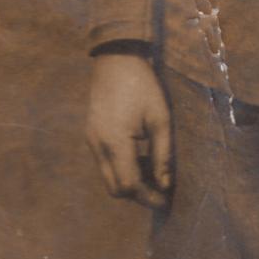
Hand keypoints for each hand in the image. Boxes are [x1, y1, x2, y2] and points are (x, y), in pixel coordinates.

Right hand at [86, 52, 172, 207]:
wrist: (116, 58)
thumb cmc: (143, 85)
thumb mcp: (160, 119)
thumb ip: (163, 154)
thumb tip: (166, 185)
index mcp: (115, 142)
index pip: (128, 185)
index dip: (148, 197)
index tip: (167, 200)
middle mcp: (98, 145)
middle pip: (114, 188)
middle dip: (138, 194)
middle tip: (161, 190)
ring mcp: (91, 140)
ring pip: (108, 177)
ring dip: (129, 181)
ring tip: (153, 173)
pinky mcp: (91, 134)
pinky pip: (104, 163)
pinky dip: (121, 168)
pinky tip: (140, 157)